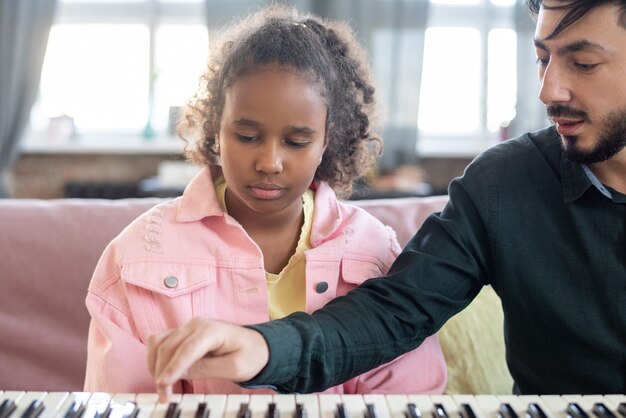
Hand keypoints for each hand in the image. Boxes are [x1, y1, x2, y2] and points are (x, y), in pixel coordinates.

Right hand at [147, 318, 268, 401]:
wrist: (255, 346)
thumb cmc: (249, 355)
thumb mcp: (235, 367)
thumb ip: (208, 368)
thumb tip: (181, 373)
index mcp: (213, 330)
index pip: (188, 348)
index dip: (173, 367)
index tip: (163, 384)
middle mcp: (196, 324)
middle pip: (169, 345)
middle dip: (162, 371)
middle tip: (165, 396)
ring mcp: (187, 327)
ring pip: (159, 341)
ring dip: (155, 364)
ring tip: (162, 386)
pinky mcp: (182, 334)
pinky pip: (160, 341)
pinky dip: (155, 357)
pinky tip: (161, 373)